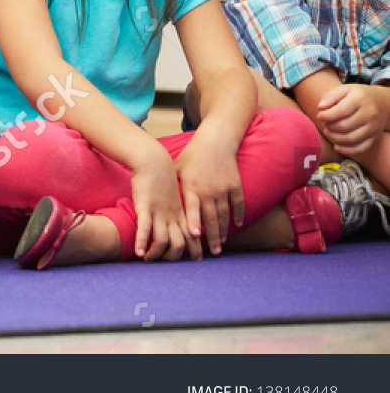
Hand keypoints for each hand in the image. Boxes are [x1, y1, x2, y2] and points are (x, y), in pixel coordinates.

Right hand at [130, 147, 188, 261]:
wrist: (153, 160)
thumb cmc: (162, 175)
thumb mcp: (174, 192)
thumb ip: (177, 205)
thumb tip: (177, 214)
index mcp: (180, 212)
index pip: (192, 235)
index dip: (196, 249)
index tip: (197, 259)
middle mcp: (172, 215)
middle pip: (180, 242)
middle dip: (176, 256)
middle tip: (168, 263)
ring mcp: (159, 212)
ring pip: (163, 239)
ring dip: (157, 253)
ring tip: (149, 260)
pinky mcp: (145, 206)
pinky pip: (145, 228)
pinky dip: (142, 242)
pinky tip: (139, 253)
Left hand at [174, 126, 243, 255]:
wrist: (215, 140)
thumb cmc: (192, 155)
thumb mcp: (177, 168)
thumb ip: (170, 184)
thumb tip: (154, 199)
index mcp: (192, 186)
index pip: (192, 208)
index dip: (192, 221)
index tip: (194, 236)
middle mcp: (208, 190)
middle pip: (210, 218)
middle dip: (211, 237)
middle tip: (212, 252)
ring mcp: (223, 188)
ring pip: (224, 215)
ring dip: (223, 230)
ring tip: (221, 244)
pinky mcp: (235, 185)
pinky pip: (238, 204)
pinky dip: (238, 215)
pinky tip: (237, 225)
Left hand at [317, 83, 386, 155]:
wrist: (381, 103)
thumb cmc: (357, 96)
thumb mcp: (344, 89)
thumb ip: (330, 96)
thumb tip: (320, 108)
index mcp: (360, 99)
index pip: (342, 111)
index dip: (327, 116)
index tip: (319, 116)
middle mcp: (370, 114)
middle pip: (345, 126)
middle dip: (330, 127)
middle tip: (325, 124)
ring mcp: (374, 127)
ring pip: (351, 139)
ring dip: (335, 138)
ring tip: (328, 132)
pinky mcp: (375, 138)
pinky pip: (361, 148)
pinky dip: (347, 150)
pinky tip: (337, 146)